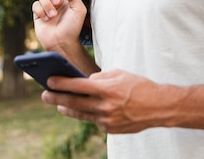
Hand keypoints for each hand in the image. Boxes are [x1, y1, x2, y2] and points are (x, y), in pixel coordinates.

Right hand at [32, 0, 86, 52]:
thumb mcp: (79, 10)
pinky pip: (35, 4)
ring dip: (47, 4)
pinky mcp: (38, 12)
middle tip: (58, 2)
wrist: (61, 42)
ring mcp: (47, 5)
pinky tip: (46, 19)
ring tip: (53, 15)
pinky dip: (41, 10)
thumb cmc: (73, 27)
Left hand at [42, 69, 171, 133]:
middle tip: (44, 94)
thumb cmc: (139, 86)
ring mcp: (107, 120)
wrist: (159, 107)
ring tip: (59, 104)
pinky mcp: (110, 129)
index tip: (49, 80)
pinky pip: (94, 120)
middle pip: (74, 102)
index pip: (77, 85)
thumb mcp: (120, 74)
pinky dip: (88, 114)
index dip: (61, 83)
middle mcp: (105, 106)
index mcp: (107, 89)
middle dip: (57, 97)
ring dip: (67, 108)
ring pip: (81, 114)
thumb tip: (84, 81)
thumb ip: (100, 76)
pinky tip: (82, 109)